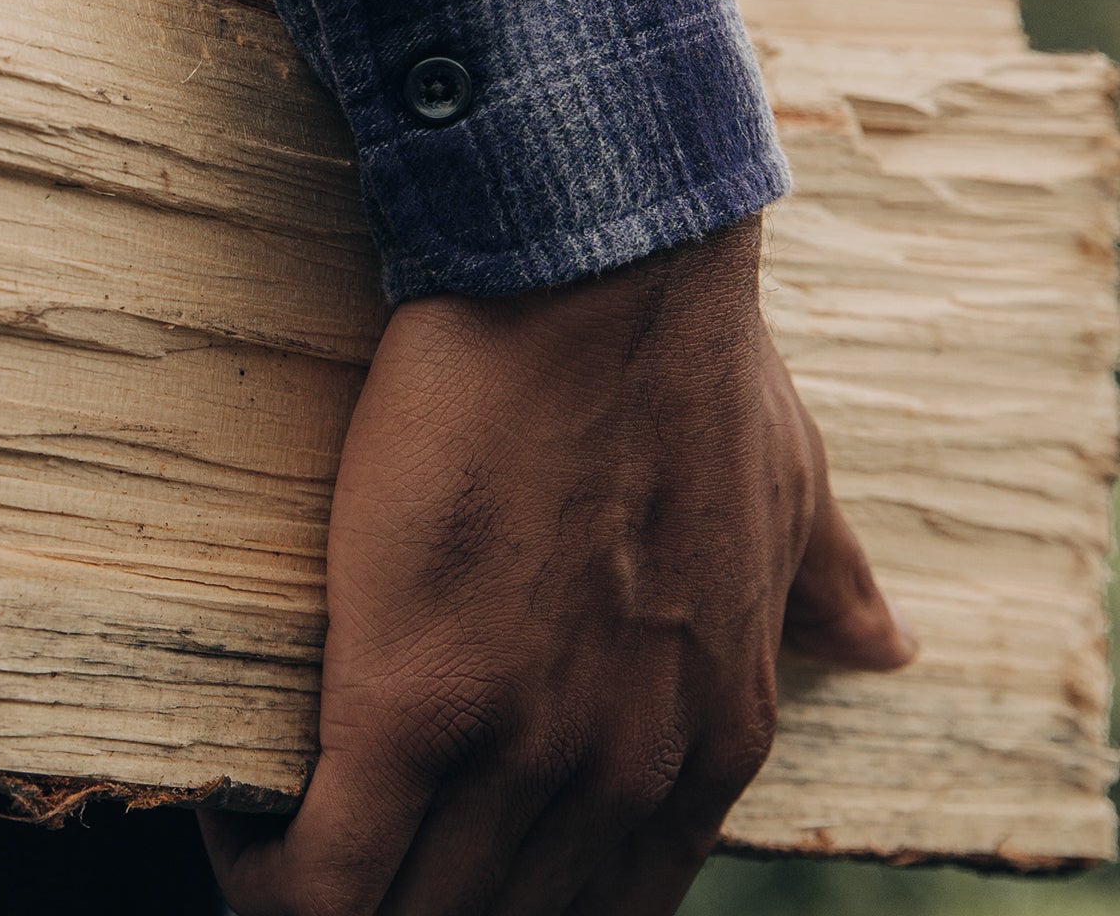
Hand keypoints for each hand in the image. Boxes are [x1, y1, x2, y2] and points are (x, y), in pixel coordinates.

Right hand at [200, 213, 913, 915]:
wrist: (594, 275)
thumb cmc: (685, 360)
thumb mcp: (794, 485)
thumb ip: (828, 584)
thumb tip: (888, 642)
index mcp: (712, 739)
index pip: (607, 913)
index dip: (511, 906)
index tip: (439, 858)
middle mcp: (623, 774)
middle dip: (419, 915)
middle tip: (347, 855)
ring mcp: (519, 749)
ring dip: (330, 902)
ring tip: (275, 852)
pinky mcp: (406, 701)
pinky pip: (324, 871)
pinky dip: (271, 875)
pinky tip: (240, 829)